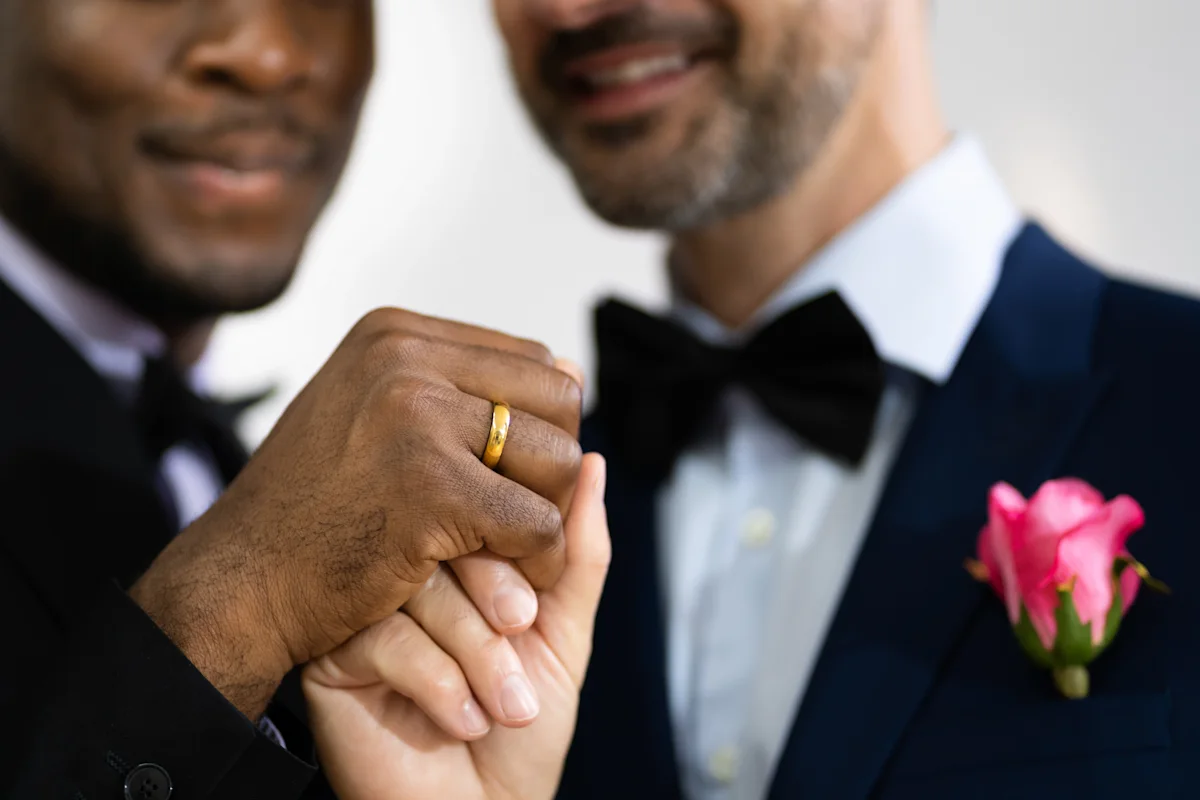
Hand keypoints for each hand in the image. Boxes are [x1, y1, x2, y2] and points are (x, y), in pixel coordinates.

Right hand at [130, 309, 583, 716]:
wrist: (241, 581)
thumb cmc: (313, 506)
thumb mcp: (374, 414)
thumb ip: (459, 387)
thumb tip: (573, 366)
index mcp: (396, 333)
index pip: (533, 361)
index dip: (539, 425)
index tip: (511, 474)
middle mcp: (406, 359)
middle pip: (559, 399)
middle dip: (553, 463)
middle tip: (522, 512)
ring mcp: (415, 419)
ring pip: (559, 459)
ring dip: (551, 513)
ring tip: (515, 546)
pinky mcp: (431, 489)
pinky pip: (540, 523)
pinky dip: (541, 560)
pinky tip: (516, 577)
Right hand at [303, 453, 610, 799]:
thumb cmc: (524, 728)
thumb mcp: (565, 630)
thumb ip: (577, 551)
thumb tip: (593, 464)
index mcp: (462, 557)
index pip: (484, 507)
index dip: (520, 547)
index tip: (539, 607)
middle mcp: (411, 573)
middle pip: (445, 537)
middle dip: (497, 596)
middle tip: (524, 641)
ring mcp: (368, 609)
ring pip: (416, 585)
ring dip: (475, 652)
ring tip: (506, 704)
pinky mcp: (332, 654)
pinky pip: (380, 635)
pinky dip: (435, 680)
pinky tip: (459, 718)